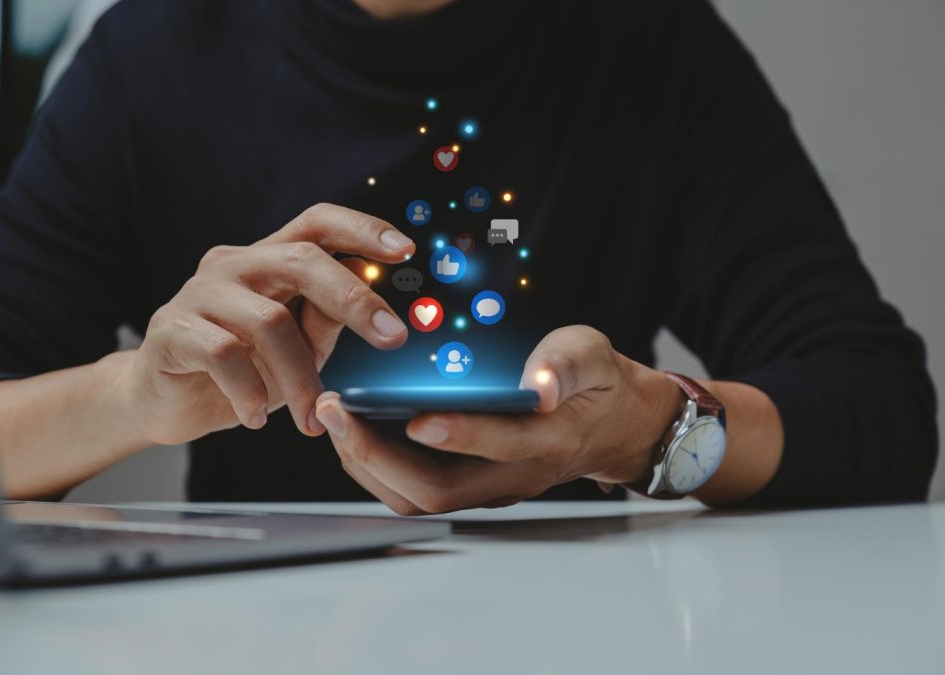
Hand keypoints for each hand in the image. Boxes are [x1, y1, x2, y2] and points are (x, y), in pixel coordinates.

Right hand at [122, 203, 414, 446]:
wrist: (164, 402)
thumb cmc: (240, 371)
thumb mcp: (297, 350)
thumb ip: (325, 321)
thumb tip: (371, 297)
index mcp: (269, 260)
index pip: (317, 223)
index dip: (362, 228)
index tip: (406, 249)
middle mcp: (234, 264)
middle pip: (301, 260)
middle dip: (354, 299)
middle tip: (393, 338)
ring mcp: (198, 293)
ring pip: (269, 321)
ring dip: (300, 377)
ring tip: (310, 419)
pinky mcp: (171, 329)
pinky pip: (224, 354)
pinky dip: (249, 392)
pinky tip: (256, 418)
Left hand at [315, 325, 685, 514]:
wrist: (611, 426)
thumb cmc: (596, 385)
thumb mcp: (593, 356)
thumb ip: (567, 363)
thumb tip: (541, 383)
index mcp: (550, 441)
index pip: (501, 446)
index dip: (459, 435)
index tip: (413, 415)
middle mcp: (513, 475)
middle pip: (438, 490)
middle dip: (377, 455)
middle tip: (336, 411)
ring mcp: (488, 486)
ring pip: (417, 497)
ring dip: (366, 463)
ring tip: (333, 418)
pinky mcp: (470, 484)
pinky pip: (413, 489)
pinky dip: (375, 464)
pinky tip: (353, 429)